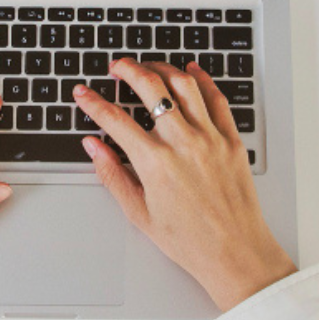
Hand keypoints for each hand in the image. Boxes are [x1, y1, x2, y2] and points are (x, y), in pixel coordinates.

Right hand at [73, 59, 295, 311]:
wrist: (235, 253)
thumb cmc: (189, 240)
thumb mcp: (139, 213)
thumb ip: (112, 174)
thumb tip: (93, 146)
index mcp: (155, 163)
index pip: (114, 119)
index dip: (93, 102)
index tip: (83, 93)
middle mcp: (183, 143)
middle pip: (150, 87)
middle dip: (127, 69)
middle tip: (116, 67)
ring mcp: (210, 139)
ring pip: (184, 85)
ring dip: (162, 68)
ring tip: (149, 67)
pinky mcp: (232, 140)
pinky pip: (217, 99)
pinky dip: (202, 79)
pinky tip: (191, 72)